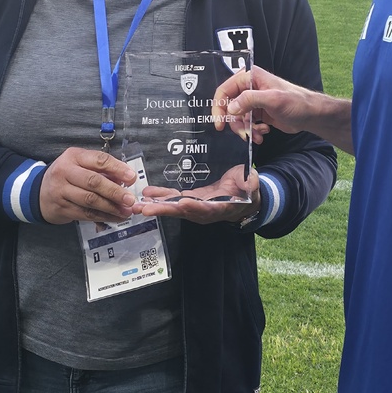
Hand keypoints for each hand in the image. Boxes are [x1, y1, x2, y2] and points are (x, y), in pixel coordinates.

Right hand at [40, 147, 137, 223]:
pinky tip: (115, 217)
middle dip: (115, 191)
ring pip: (90, 200)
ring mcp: (61, 191)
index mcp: (74, 156)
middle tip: (130, 199)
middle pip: (94, 182)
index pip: (99, 160)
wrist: (39, 192)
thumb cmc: (67, 175)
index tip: (131, 177)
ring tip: (125, 211)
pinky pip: (86, 214)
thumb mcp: (81, 164)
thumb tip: (126, 179)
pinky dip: (103, 217)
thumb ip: (102, 169)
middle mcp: (65, 172)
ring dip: (111, 207)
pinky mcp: (62, 208)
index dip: (117, 169)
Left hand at [133, 166, 260, 224]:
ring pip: (174, 208)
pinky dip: (160, 198)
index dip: (195, 207)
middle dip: (164, 210)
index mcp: (221, 207)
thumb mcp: (252, 184)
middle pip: (183, 212)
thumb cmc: (247, 189)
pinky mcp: (190, 201)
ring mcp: (195, 207)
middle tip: (146, 209)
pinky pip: (173, 201)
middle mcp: (204, 211)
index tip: (182, 203)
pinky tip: (147, 195)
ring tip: (139, 204)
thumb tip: (251, 180)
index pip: (206, 209)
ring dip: (156, 206)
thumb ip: (250, 183)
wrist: (242, 198)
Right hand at [212, 65, 353, 152]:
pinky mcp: (258, 113)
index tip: (220, 123)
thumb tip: (230, 108)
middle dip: (235, 123)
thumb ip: (249, 100)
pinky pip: (246, 124)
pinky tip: (263, 133)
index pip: (225, 90)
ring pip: (237, 118)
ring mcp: (253, 101)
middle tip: (245, 134)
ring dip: (245, 130)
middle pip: (229, 107)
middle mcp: (249, 88)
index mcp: (250, 77)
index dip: (219, 107)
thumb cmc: (296, 102)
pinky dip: (252, 131)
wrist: (311, 115)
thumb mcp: (272, 99)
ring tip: (258, 135)